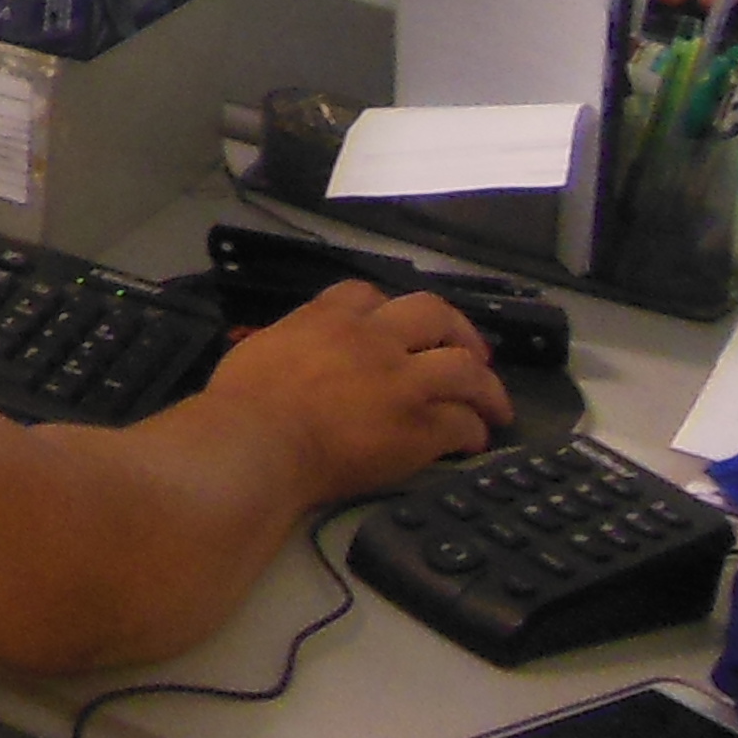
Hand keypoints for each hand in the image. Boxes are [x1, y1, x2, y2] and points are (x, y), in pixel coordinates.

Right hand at [201, 280, 507, 501]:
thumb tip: (297, 353)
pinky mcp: (419, 426)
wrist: (258, 443)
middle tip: (473, 355)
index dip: (392, 311)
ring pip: (467, 370)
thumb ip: (292, 341)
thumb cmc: (243, 402)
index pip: (370, 294)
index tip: (401, 329)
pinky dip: (473, 432)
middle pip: (435, 315)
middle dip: (460, 332)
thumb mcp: (260, 348)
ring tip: (494, 407)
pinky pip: (463, 424)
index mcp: (329, 318)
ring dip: (487, 388)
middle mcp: (374, 339)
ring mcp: (402, 382)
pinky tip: (472, 443)